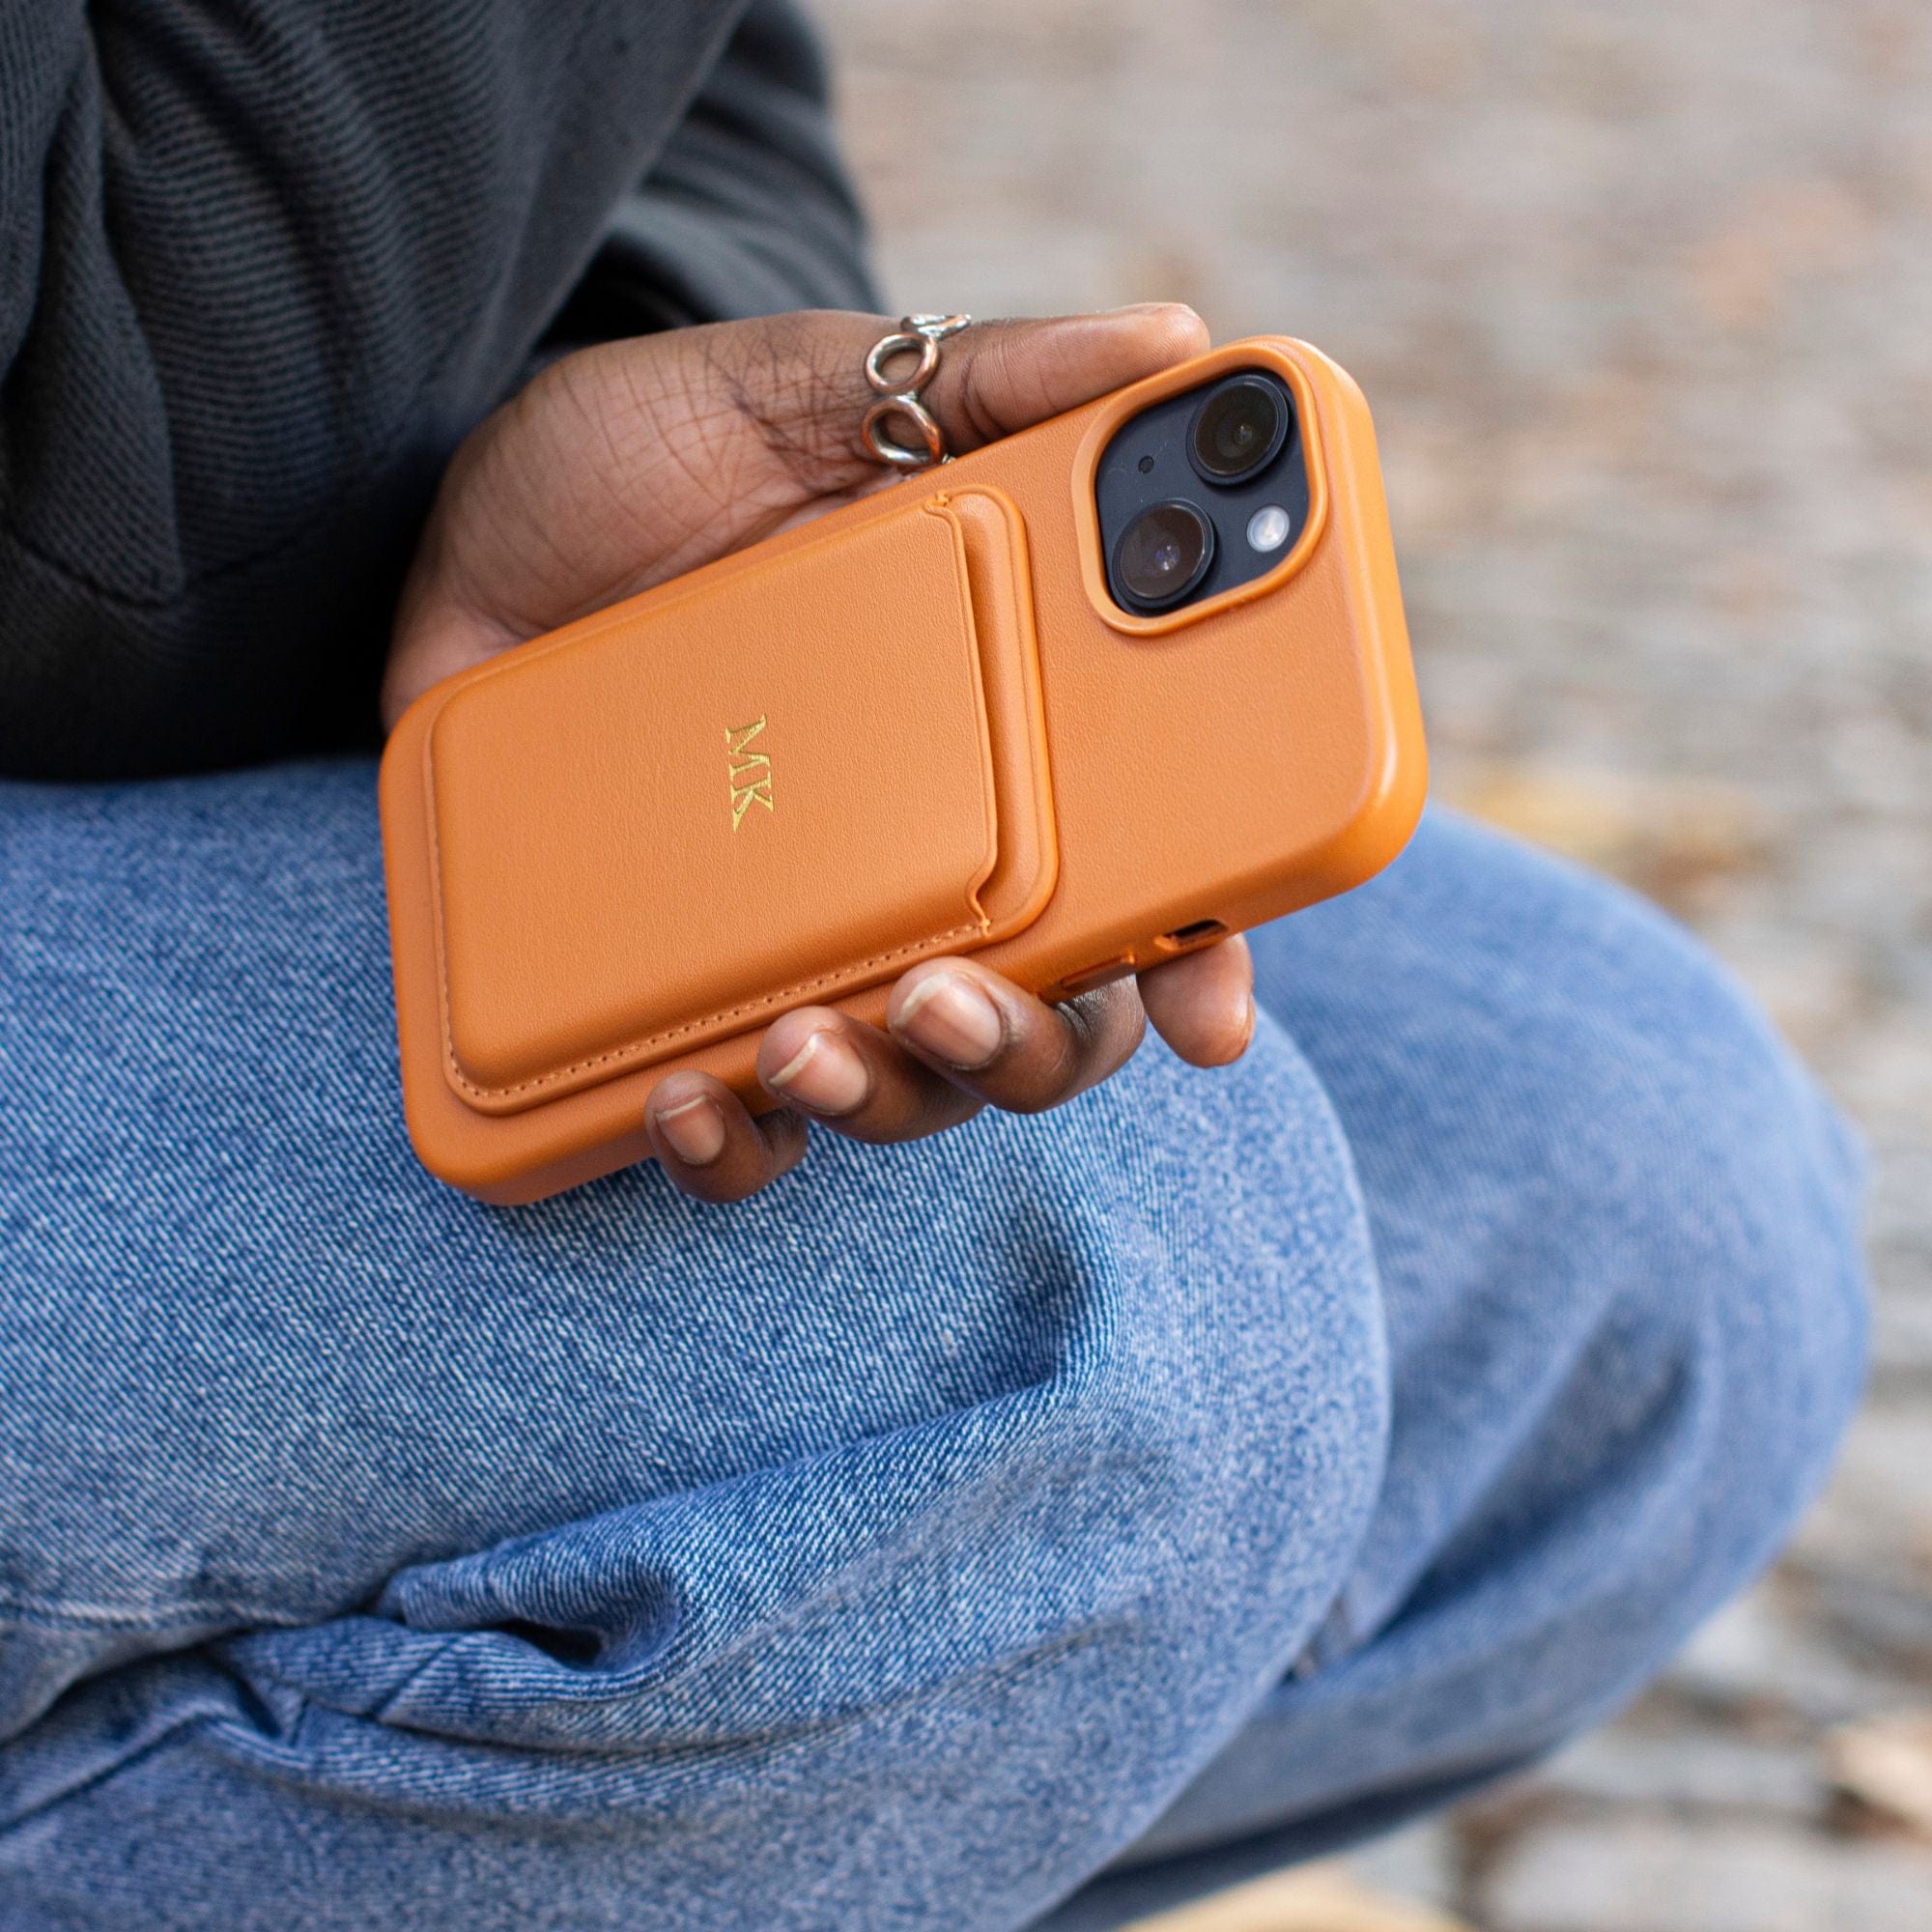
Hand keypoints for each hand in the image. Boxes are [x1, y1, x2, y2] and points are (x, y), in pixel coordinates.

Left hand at [386, 306, 1256, 1202]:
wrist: (457, 516)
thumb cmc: (657, 456)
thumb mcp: (807, 392)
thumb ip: (983, 375)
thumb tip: (1174, 343)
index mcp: (1007, 749)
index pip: (1143, 876)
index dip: (1200, 958)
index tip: (1209, 1009)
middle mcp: (931, 872)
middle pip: (1045, 1026)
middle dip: (1029, 1051)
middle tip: (949, 1000)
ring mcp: (803, 945)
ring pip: (903, 1093)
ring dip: (882, 1102)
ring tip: (802, 1048)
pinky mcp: (670, 992)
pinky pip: (732, 1125)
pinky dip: (726, 1149)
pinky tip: (684, 1098)